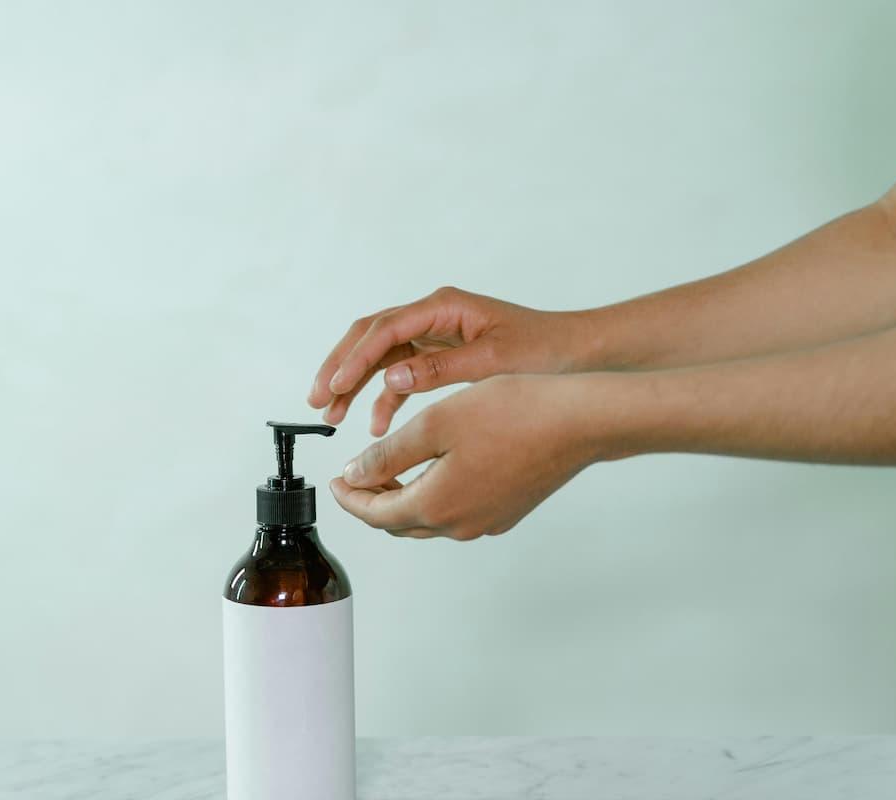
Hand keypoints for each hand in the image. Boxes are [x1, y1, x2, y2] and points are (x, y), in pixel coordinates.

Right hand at [307, 286, 580, 434]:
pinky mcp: (442, 355)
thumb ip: (440, 370)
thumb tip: (391, 379)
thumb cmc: (545, 351)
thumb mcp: (492, 362)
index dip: (355, 359)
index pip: (385, 330)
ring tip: (333, 415)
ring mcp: (436, 334)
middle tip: (317, 399)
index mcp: (444, 307)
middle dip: (341, 367)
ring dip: (356, 385)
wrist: (578, 354)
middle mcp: (435, 315)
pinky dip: (387, 398)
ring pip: (381, 357)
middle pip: (372, 337)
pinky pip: (403, 374)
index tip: (333, 386)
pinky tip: (378, 424)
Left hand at [328, 374, 625, 539]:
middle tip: (356, 475)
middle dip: (371, 500)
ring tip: (390, 468)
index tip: (334, 480)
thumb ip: (388, 456)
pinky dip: (433, 496)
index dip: (348, 496)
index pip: (374, 513)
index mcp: (436, 505)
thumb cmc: (512, 412)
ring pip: (428, 519)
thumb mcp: (434, 425)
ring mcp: (486, 521)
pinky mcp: (506, 511)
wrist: (578, 421)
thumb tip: (355, 476)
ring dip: (402, 498)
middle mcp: (460, 525)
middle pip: (399, 522)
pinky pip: (456, 512)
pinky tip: (436, 467)